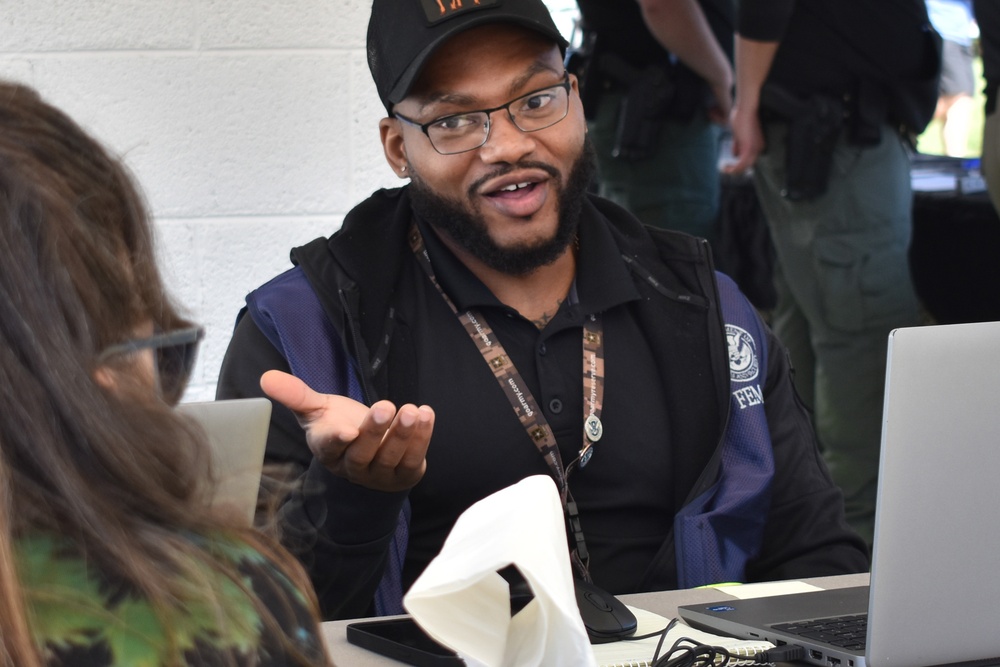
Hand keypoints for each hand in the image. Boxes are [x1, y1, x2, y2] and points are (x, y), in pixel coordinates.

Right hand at [260, 370, 433, 491]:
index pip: (329, 448)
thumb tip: (265, 377)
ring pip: (390, 457)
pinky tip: (426, 413)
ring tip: (412, 409)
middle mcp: (353, 467)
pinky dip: (421, 437)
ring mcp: (380, 474)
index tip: (346, 430)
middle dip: (375, 431)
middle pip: (362, 453)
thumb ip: (295, 395)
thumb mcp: (317, 410)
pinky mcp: (405, 474)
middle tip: (386, 406)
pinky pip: (414, 458)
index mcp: (328, 451)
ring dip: (403, 434)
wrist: (370, 453)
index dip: (337, 440)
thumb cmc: (338, 426)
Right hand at [723, 102, 764, 174]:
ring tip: (724, 168)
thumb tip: (734, 154)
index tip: (728, 166)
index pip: (749, 161)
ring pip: (744, 167)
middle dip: (735, 170)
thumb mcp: (739, 135)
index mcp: (758, 146)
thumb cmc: (742, 118)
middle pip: (748, 166)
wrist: (745, 110)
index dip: (738, 165)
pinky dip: (733, 168)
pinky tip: (725, 166)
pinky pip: (741, 164)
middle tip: (725, 169)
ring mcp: (754, 149)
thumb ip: (738, 145)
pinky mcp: (748, 148)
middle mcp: (759, 149)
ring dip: (733, 170)